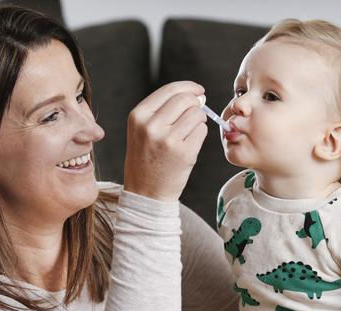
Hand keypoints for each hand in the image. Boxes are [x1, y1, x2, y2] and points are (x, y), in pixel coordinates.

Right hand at [123, 81, 206, 201]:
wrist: (146, 193)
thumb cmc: (147, 159)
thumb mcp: (142, 130)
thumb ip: (164, 109)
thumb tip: (197, 94)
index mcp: (138, 116)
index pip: (170, 90)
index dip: (189, 87)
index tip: (199, 90)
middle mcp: (151, 126)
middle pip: (186, 100)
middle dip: (195, 104)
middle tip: (194, 115)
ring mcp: (168, 140)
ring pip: (197, 114)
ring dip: (199, 121)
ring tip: (188, 134)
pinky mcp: (184, 153)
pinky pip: (202, 131)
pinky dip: (200, 135)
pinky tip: (189, 145)